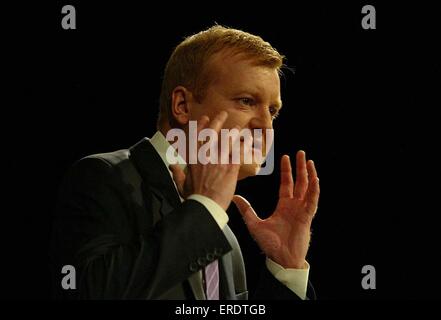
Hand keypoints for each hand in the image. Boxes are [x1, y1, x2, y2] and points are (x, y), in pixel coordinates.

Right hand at [170, 111, 242, 210]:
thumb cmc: (193, 197)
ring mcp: (218, 160)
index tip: (205, 118)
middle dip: (218, 121)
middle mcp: (205, 156)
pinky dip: (244, 146)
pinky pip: (238, 152)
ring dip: (233, 132)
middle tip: (223, 114)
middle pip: (212, 134)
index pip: (196, 137)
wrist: (206, 205)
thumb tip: (171, 165)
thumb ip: (177, 173)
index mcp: (193, 159)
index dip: (201, 125)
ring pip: (227, 140)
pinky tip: (249, 141)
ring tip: (238, 127)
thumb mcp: (181, 184)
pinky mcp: (230, 167)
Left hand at [233, 151, 319, 268]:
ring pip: (308, 189)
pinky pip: (312, 202)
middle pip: (299, 182)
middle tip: (300, 153)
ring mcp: (302, 211)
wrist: (280, 259)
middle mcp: (294, 206)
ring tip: (309, 161)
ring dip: (309, 175)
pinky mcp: (306, 218)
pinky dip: (314, 191)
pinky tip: (315, 180)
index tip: (285, 157)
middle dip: (300, 167)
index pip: (286, 183)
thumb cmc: (270, 244)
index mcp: (284, 206)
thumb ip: (246, 210)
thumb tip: (235, 197)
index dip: (286, 170)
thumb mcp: (254, 224)